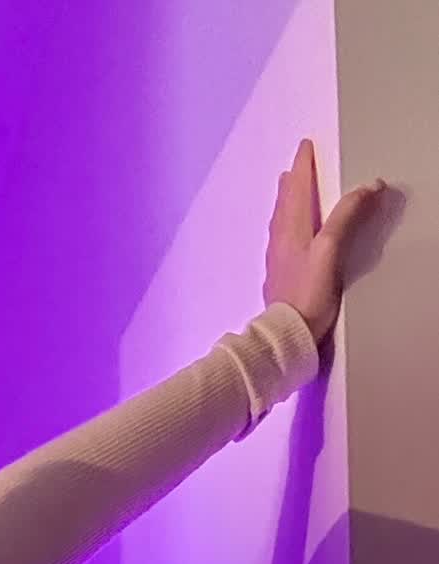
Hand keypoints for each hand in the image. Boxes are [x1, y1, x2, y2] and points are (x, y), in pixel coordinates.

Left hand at [263, 138, 386, 346]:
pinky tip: (289, 235)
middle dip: (292, 182)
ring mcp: (277, 260)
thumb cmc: (308, 293)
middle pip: (285, 203)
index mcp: (291, 229)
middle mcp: (279, 240)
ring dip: (286, 202)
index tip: (306, 147)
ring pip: (280, 221)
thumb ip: (346, 216)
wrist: (287, 335)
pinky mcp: (279, 277)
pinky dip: (285, 225)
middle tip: (296, 167)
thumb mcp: (330, 249)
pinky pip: (281, 240)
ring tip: (289, 192)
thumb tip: (368, 186)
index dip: (302, 166)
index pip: (296, 188)